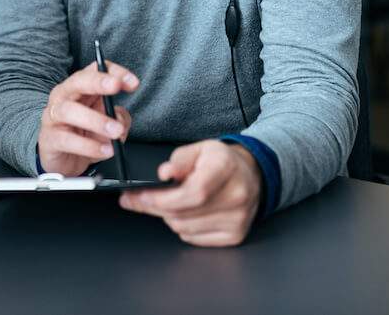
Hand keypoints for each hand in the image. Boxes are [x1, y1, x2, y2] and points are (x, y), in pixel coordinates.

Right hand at [38, 61, 137, 176]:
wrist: (63, 160)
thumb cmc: (84, 135)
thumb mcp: (107, 124)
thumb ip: (119, 118)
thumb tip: (120, 121)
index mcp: (80, 88)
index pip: (95, 70)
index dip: (114, 72)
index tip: (133, 83)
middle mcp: (64, 97)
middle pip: (78, 81)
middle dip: (98, 81)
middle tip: (116, 86)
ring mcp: (53, 117)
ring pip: (69, 110)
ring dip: (96, 120)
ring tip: (115, 132)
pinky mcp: (49, 139)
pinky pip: (67, 140)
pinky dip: (89, 146)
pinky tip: (105, 150)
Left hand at [119, 140, 261, 246]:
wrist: (250, 176)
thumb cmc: (221, 162)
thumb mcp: (198, 149)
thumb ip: (178, 160)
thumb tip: (163, 174)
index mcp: (225, 168)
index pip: (194, 192)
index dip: (164, 198)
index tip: (142, 195)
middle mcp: (236, 195)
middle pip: (184, 213)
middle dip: (155, 206)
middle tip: (138, 199)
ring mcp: (237, 219)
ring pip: (184, 228)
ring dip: (168, 217)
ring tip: (167, 203)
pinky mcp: (235, 236)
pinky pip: (193, 238)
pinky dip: (183, 227)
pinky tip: (186, 213)